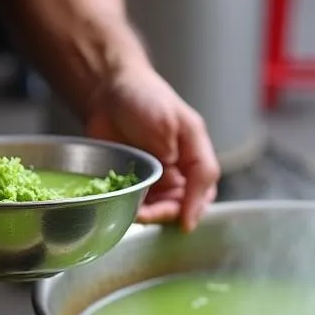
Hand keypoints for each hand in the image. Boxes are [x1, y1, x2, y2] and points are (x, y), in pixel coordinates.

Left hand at [85, 66, 219, 231]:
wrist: (110, 92)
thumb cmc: (142, 99)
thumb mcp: (164, 120)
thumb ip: (169, 150)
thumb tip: (171, 181)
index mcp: (195, 149)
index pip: (205, 180)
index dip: (196, 203)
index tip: (185, 222)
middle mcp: (183, 168)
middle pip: (187, 201)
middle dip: (169, 213)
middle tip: (147, 215)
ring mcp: (161, 178)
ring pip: (164, 208)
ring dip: (150, 215)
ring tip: (131, 212)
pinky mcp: (140, 184)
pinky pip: (142, 204)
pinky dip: (134, 210)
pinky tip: (122, 208)